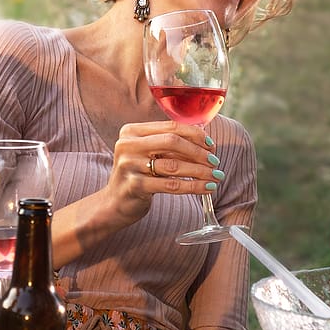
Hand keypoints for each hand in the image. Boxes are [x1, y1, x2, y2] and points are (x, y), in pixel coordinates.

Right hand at [105, 121, 220, 225]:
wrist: (114, 203)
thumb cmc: (138, 175)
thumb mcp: (148, 154)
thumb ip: (169, 145)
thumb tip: (206, 143)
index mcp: (132, 131)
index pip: (171, 126)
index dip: (195, 134)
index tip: (211, 145)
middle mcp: (127, 144)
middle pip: (173, 142)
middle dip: (199, 152)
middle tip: (215, 162)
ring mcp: (129, 165)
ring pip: (174, 165)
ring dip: (200, 171)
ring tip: (216, 176)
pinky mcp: (134, 186)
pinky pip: (171, 185)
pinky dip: (193, 186)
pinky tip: (206, 188)